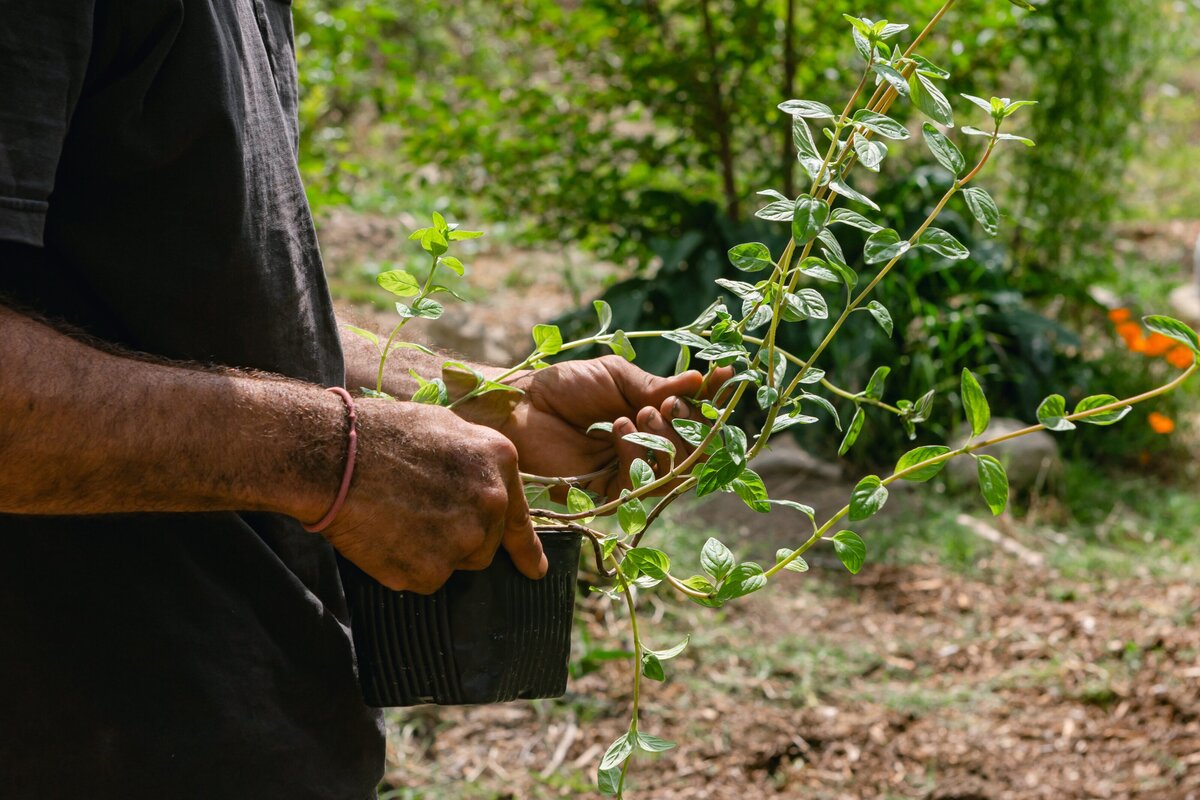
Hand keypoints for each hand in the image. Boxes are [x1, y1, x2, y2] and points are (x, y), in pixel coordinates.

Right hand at [316, 399, 546, 593]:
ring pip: (456, 562)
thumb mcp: (443, 427)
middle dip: (459, 538)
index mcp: (498, 461)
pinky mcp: (432, 570)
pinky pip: (424, 578)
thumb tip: (484, 483)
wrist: (332, 457)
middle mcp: (491, 501)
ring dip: (433, 552)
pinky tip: (384, 537)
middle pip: (485, 544)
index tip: (535, 570)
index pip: (520, 516)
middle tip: (418, 516)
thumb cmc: (380, 434)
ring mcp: (464, 538)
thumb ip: (474, 461)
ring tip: (398, 519)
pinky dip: (405, 566)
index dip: (526, 548)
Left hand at [489, 356, 731, 499]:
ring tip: (644, 413)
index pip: (695, 419)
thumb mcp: (618, 377)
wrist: (521, 407)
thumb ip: (659, 387)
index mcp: (651, 420)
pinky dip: (638, 453)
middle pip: (692, 451)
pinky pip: (640, 483)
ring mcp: (628, 473)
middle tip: (668, 405)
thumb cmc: (565, 387)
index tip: (724, 379)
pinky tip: (622, 427)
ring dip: (666, 440)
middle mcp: (645, 450)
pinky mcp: (607, 495)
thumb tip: (702, 382)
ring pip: (672, 471)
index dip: (713, 404)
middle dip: (688, 426)